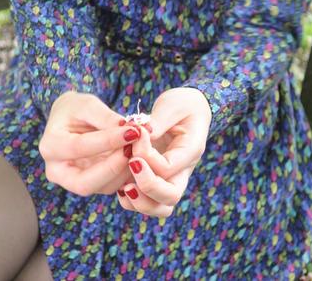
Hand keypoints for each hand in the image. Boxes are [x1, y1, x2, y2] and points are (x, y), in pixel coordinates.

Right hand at [39, 91, 140, 195]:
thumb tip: (132, 129)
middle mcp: (57, 171)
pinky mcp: (92, 185)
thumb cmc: (76, 109)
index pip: (79, 147)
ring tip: (141, 149)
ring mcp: (74, 182)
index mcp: (50, 146)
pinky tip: (140, 157)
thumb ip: (107, 117)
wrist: (72, 120)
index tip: (133, 132)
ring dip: (125, 171)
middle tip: (137, 149)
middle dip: (114, 167)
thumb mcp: (88, 105)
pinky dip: (128, 174)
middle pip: (85, 183)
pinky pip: (113, 186)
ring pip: (103, 187)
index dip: (108, 141)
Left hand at [117, 88, 211, 216]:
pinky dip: (133, 201)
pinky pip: (149, 203)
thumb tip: (141, 133)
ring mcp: (171, 180)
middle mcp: (183, 171)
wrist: (191, 111)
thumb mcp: (173, 104)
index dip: (146, 155)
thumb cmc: (183, 105)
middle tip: (131, 166)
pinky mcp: (158, 181)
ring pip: (161, 208)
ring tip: (123, 187)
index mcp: (190, 151)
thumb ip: (158, 120)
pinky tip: (120, 186)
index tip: (135, 135)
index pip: (168, 167)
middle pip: (170, 197)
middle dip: (147, 187)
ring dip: (140, 202)